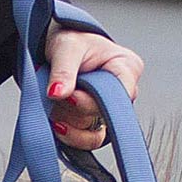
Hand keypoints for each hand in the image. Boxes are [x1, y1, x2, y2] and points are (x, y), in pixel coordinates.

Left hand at [45, 24, 144, 152]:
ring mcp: (109, 109)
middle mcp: (123, 91)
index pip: (121, 95)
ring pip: (92, 129)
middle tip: (56, 90)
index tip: (69, 96)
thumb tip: (58, 93)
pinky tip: (56, 121)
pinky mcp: (97, 123)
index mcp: (126, 67)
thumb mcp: (66, 46)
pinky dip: (68, 134)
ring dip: (67, 118)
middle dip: (73, 106)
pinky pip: (88, 141)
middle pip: (103, 114)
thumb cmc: (70, 41)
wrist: (59, 48)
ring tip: (55, 98)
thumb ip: (63, 70)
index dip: (92, 100)